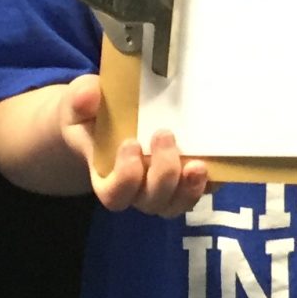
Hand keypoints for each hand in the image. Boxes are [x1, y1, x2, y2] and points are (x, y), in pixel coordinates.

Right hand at [55, 74, 207, 215]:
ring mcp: (163, 188)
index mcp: (106, 177)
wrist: (107, 119)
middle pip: (151, 201)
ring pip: (176, 204)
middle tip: (165, 135)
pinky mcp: (185, 179)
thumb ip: (80, 99)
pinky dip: (211, 182)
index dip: (125, 178)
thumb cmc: (91, 115)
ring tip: (198, 164)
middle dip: (162, 175)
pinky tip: (218, 164)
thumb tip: (89, 93)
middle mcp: (136, 189)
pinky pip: (201, 191)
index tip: (131, 143)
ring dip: (189, 188)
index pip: (114, 195)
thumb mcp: (78, 104)